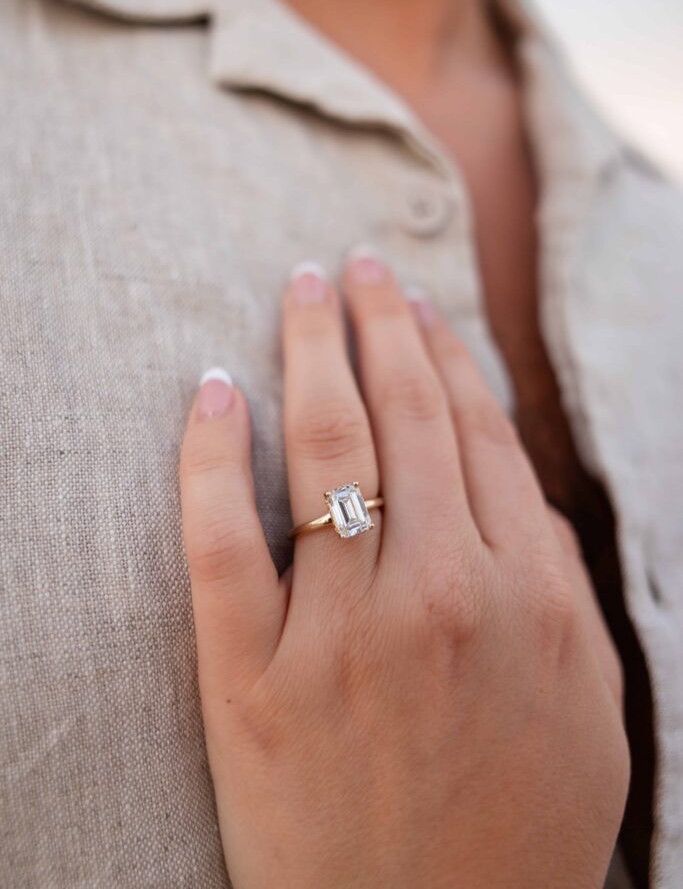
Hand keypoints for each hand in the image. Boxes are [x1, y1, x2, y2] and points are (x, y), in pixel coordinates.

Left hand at [179, 252, 628, 888]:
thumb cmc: (521, 829)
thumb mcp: (585, 699)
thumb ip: (557, 579)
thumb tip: (507, 481)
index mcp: (529, 595)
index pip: (476, 434)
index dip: (445, 355)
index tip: (417, 306)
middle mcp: (443, 597)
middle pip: (406, 419)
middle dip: (381, 325)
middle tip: (355, 264)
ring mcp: (345, 639)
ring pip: (328, 452)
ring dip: (312, 352)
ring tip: (301, 291)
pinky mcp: (255, 685)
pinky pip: (224, 544)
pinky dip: (213, 457)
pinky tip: (214, 391)